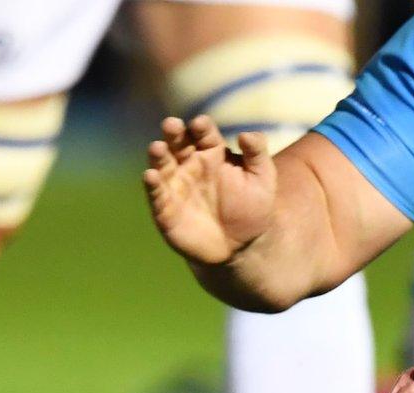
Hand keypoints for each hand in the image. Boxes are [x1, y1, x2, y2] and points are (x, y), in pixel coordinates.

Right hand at [143, 115, 277, 266]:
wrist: (241, 247)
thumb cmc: (252, 208)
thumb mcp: (263, 179)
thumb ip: (257, 153)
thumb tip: (245, 134)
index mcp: (212, 152)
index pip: (204, 133)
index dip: (201, 127)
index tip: (200, 124)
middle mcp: (190, 164)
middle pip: (178, 143)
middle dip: (173, 132)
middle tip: (171, 125)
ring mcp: (176, 186)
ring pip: (163, 164)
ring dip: (158, 155)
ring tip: (157, 148)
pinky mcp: (166, 209)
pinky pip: (157, 194)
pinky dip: (152, 185)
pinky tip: (150, 176)